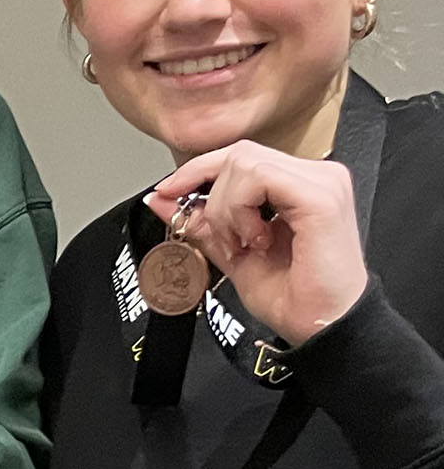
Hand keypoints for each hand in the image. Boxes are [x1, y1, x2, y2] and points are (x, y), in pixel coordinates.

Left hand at [146, 139, 366, 342]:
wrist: (323, 331)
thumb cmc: (295, 298)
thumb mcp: (232, 253)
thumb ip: (201, 222)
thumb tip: (161, 199)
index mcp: (299, 185)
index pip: (240, 157)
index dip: (198, 171)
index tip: (167, 193)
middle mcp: (317, 177)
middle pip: (239, 154)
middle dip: (213, 196)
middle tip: (224, 238)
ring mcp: (324, 183)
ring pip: (244, 163)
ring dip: (228, 208)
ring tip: (245, 244)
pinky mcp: (322, 197)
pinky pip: (259, 177)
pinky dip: (242, 208)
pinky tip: (257, 240)